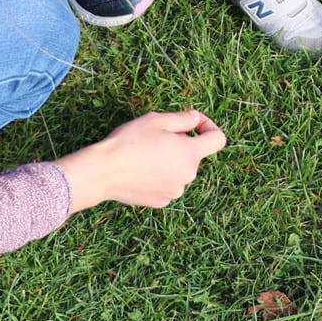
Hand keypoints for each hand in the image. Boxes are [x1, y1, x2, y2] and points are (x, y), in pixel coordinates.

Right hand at [57, 110, 227, 212]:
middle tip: (155, 137)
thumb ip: (183, 119)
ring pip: (180, 170)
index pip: (218, 139)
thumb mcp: (157, 121)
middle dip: (182, 144)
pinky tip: (140, 171)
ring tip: (144, 155)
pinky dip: (160, 176)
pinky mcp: (162, 202)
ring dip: (170, 161)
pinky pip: (168, 184)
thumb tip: (196, 119)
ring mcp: (175, 191)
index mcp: (190, 154)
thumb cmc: (129, 142)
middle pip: (194, 155)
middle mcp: (188, 175)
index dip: (208, 126)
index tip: (192, 124)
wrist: (103, 172)